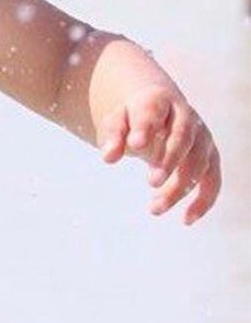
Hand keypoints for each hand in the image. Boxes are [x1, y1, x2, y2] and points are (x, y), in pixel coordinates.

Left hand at [98, 84, 220, 224]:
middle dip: (170, 160)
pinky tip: (187, 219)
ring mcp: (200, 136)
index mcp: (158, 103)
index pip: (153, 112)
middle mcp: (185, 117)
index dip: (146, 127)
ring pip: (199, 160)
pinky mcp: (207, 156)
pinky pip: (212, 178)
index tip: (135, 144)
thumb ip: (112, 136)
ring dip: (180, 186)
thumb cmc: (130, 120)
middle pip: (184, 137)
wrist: (156, 110)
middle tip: (151, 182)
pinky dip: (204, 199)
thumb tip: (109, 157)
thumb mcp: (115, 122)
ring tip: (153, 209)